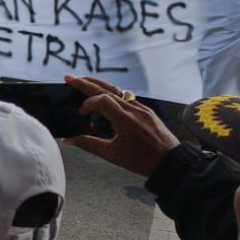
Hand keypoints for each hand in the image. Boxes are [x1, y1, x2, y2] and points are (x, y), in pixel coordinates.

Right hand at [63, 75, 179, 177]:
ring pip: (117, 90)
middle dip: (86, 83)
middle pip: (107, 89)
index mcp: (125, 119)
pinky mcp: (146, 110)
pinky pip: (126, 96)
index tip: (81, 113)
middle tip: (69, 78)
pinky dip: (112, 93)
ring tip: (84, 82)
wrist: (171, 162)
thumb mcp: (113, 155)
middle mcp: (133, 109)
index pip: (101, 100)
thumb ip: (89, 144)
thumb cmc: (142, 161)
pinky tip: (105, 96)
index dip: (87, 104)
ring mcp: (141, 107)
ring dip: (99, 85)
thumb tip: (68, 140)